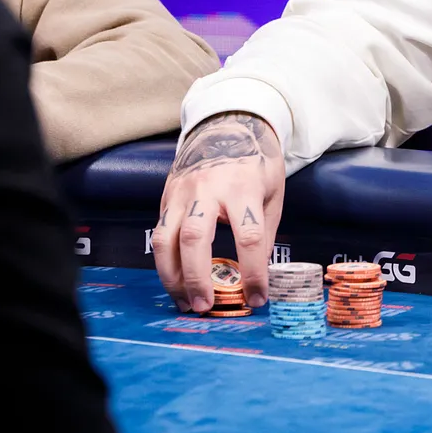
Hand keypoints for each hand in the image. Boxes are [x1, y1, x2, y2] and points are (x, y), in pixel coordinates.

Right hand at [151, 112, 284, 311]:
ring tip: (185, 301)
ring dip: (172, 277)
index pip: (249, 236)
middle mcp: (207, 189)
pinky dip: (164, 262)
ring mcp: (182, 193)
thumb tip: (257, 273)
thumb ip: (263, 232)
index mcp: (243, 187)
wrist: (227, 125)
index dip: (254, 271)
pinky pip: (159, 234)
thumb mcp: (272, 193)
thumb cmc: (255, 163)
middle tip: (206, 306)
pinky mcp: (166, 197)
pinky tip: (176, 281)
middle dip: (197, 278)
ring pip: (165, 239)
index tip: (257, 298)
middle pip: (194, 239)